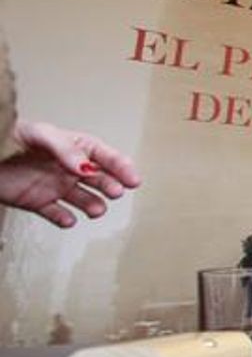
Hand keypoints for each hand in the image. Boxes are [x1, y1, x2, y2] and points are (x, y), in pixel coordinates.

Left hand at [0, 120, 140, 227]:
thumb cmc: (9, 137)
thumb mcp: (41, 135)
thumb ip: (66, 150)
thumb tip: (87, 168)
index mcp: (73, 147)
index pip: (105, 157)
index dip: (122, 167)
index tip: (133, 179)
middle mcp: (68, 168)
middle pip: (99, 179)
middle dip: (111, 186)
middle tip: (116, 192)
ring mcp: (54, 185)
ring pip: (82, 199)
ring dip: (92, 205)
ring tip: (96, 210)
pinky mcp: (37, 202)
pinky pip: (56, 214)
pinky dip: (63, 219)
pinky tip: (69, 220)